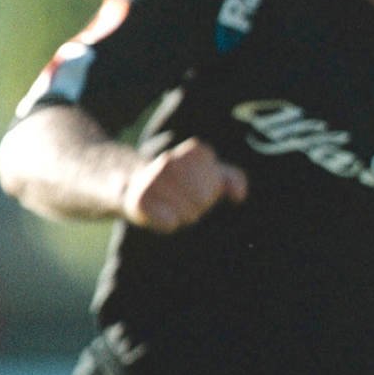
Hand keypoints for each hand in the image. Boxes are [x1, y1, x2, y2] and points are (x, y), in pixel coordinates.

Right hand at [121, 137, 247, 232]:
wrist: (134, 186)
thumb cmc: (181, 181)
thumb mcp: (212, 173)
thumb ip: (233, 179)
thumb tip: (239, 196)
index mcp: (196, 151)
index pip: (218, 188)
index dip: (211, 193)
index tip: (196, 186)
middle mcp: (172, 159)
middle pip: (205, 201)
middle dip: (198, 206)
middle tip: (182, 198)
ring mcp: (153, 178)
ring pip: (189, 214)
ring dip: (183, 215)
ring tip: (170, 204)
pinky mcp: (139, 200)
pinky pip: (170, 223)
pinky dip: (169, 224)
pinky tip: (159, 213)